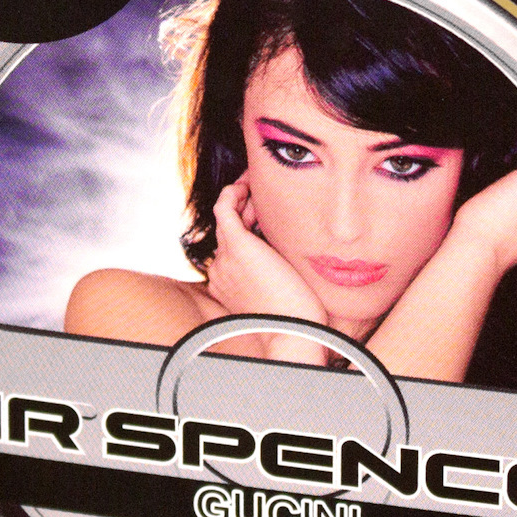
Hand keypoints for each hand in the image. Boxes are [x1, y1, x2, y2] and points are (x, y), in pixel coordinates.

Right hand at [206, 183, 328, 364]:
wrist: (293, 332)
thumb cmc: (297, 318)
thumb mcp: (284, 291)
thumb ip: (278, 271)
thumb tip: (291, 255)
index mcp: (228, 282)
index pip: (232, 243)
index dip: (248, 225)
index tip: (268, 217)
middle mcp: (220, 268)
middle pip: (227, 226)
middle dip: (246, 208)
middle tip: (267, 200)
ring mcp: (225, 256)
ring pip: (226, 214)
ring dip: (243, 197)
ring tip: (262, 189)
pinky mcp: (237, 245)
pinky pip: (223, 206)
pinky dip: (234, 191)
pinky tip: (249, 184)